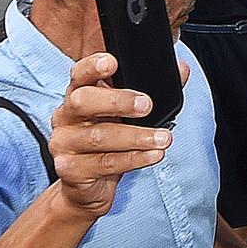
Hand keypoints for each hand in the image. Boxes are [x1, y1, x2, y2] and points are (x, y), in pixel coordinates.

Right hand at [49, 54, 185, 220]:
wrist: (87, 185)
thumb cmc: (111, 139)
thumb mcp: (129, 113)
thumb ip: (153, 89)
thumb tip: (182, 69)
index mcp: (78, 94)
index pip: (80, 74)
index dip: (93, 66)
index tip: (112, 62)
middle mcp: (66, 116)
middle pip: (83, 101)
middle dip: (117, 101)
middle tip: (147, 105)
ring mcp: (64, 143)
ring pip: (100, 136)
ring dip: (137, 136)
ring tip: (164, 138)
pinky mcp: (70, 169)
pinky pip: (105, 163)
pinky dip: (134, 158)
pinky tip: (154, 154)